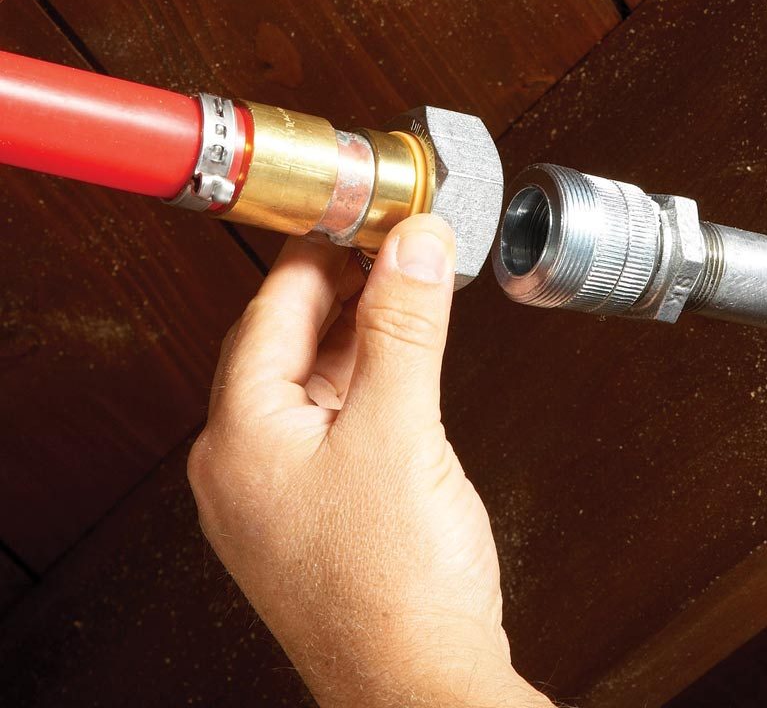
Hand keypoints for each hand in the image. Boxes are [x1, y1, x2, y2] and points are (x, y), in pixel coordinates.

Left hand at [188, 216, 550, 706]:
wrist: (420, 688)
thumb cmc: (393, 589)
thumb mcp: (402, 429)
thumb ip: (407, 326)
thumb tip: (413, 245)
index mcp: (240, 436)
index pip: (271, 310)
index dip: (319, 250)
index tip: (359, 211)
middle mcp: (245, 462)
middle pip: (290, 340)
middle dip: (346, 286)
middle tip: (394, 242)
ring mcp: (280, 490)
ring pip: (316, 378)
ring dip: (364, 330)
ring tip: (410, 287)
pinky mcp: (318, 509)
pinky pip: (336, 417)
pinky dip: (373, 376)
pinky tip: (408, 356)